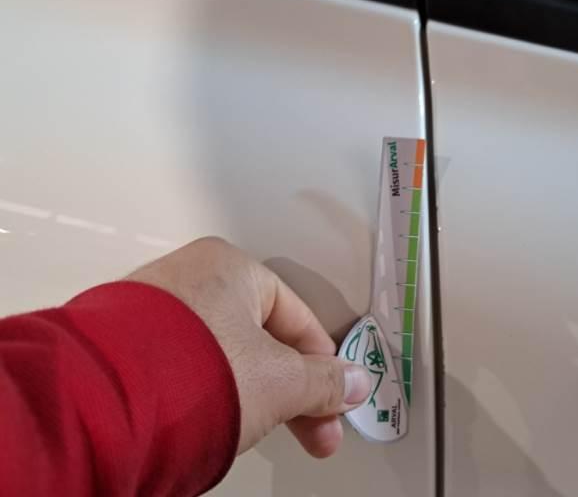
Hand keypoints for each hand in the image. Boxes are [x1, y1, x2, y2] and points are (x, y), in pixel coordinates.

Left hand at [126, 237, 370, 457]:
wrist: (107, 402)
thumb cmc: (194, 370)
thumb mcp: (281, 381)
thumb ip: (324, 382)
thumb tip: (352, 383)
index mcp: (231, 266)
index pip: (296, 317)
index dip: (322, 365)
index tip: (332, 401)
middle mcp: (189, 277)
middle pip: (260, 339)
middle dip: (289, 390)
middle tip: (306, 428)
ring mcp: (152, 310)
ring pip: (224, 355)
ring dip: (250, 394)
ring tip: (250, 427)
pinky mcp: (126, 344)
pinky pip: (186, 367)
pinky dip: (207, 392)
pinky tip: (211, 418)